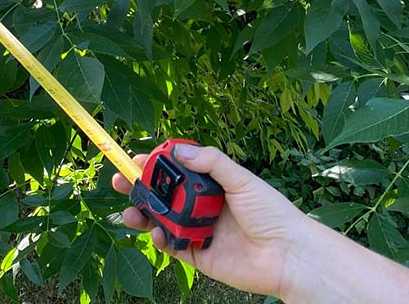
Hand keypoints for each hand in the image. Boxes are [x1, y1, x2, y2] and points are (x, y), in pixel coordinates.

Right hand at [111, 144, 312, 298]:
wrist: (289, 255)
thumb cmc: (272, 212)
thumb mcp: (242, 179)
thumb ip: (211, 163)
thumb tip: (178, 151)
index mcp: (212, 185)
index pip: (177, 172)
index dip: (156, 165)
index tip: (136, 158)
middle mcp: (202, 207)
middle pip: (163, 196)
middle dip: (139, 188)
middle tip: (118, 180)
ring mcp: (199, 231)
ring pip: (162, 221)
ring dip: (143, 214)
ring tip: (130, 211)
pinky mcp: (199, 256)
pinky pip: (173, 247)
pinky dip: (161, 240)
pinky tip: (156, 233)